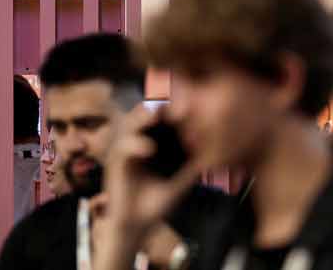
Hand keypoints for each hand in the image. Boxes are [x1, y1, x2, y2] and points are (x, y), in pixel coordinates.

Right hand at [92, 106, 203, 269]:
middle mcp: (136, 142)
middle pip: (145, 113)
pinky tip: (150, 149)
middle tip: (175, 104)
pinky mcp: (115, 164)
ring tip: (157, 113)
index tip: (190, 106)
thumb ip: (192, 169)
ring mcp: (125, 151)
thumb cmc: (155, 206)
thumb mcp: (180, 184)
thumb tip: (217, 157)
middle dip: (159, 105)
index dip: (173, 108)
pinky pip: (123, 148)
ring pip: (129, 123)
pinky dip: (135, 144)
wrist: (136, 229)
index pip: (160, 117)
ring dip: (142, 115)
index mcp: (152, 142)